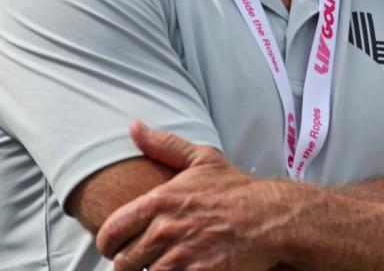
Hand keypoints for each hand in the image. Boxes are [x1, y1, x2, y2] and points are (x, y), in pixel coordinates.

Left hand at [97, 121, 294, 270]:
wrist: (272, 218)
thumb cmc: (237, 191)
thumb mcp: (203, 160)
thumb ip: (164, 145)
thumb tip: (134, 127)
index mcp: (159, 201)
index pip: (110, 233)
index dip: (110, 243)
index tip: (120, 245)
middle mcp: (165, 230)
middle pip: (123, 261)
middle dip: (133, 260)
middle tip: (148, 255)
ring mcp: (180, 256)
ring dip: (154, 270)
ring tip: (170, 260)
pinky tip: (186, 267)